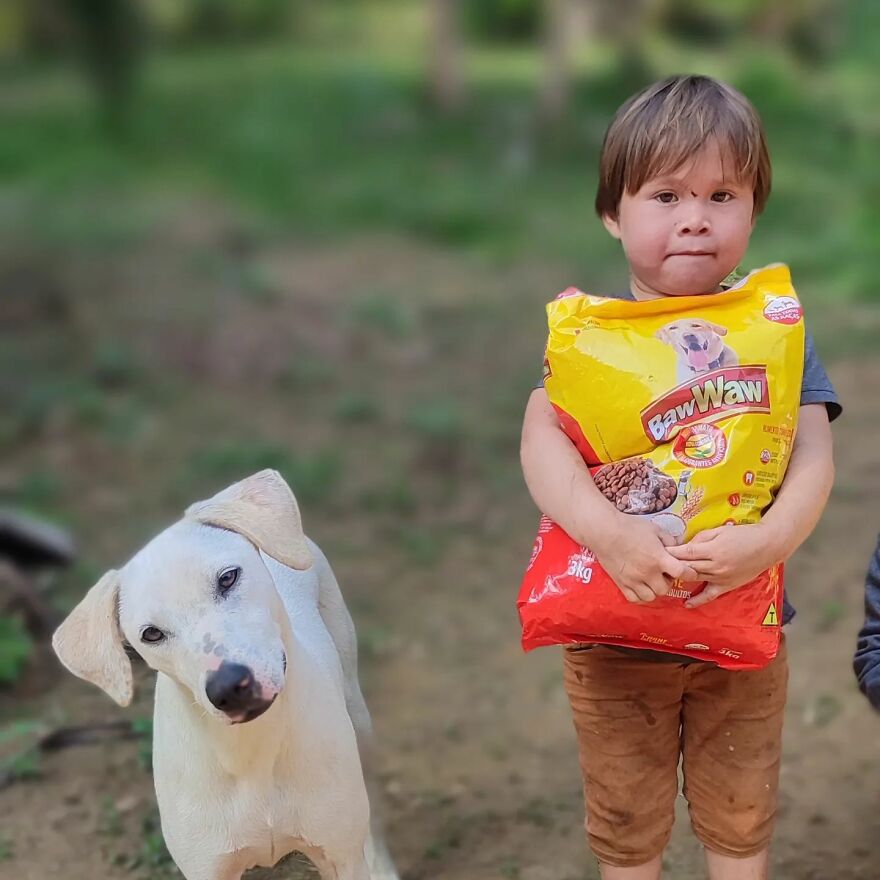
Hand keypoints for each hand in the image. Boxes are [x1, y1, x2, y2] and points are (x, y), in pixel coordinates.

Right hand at [590, 513, 700, 604]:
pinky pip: (635, 599)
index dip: (689, 573)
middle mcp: (647, 573)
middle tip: (663, 573)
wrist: (604, 531)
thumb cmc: (630, 527)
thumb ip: (670, 540)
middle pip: (665, 588)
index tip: (688, 571)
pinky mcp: (621, 583)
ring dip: (654, 590)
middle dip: (668, 582)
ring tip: (651, 580)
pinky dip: (640, 595)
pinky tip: (640, 586)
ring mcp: (633, 580)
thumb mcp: (654, 529)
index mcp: (658, 558)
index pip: (682, 572)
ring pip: (651, 597)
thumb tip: (679, 548)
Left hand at [666, 523, 781, 607]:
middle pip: (688, 567)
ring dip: (680, 578)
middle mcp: (715, 565)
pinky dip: (698, 600)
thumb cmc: (743, 535)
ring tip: (663, 578)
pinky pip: (710, 595)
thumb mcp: (720, 530)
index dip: (671, 553)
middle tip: (655, 565)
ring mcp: (721, 577)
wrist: (767, 546)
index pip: (686, 553)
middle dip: (671, 565)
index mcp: (713, 549)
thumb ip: (701, 538)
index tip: (657, 551)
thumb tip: (686, 545)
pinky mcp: (727, 586)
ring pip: (695, 579)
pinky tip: (686, 604)